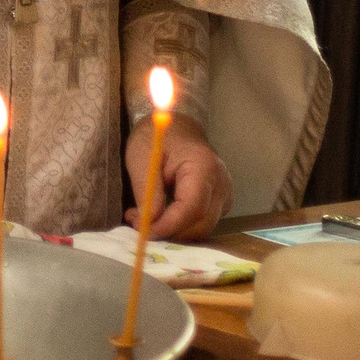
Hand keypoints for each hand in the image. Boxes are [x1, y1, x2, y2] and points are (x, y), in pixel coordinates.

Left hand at [126, 115, 231, 240]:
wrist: (176, 127)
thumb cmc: (158, 138)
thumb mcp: (142, 157)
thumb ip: (147, 190)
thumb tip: (149, 222)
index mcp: (204, 168)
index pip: (192, 208)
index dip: (169, 225)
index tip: (143, 231)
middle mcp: (221, 185)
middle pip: (200, 224)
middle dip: (168, 231)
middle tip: (136, 222)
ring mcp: (224, 196)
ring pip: (201, 229)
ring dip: (172, 231)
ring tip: (143, 216)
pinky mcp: (219, 204)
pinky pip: (200, 224)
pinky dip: (179, 227)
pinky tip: (160, 216)